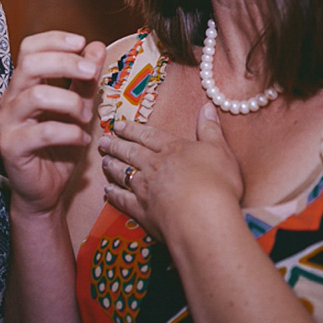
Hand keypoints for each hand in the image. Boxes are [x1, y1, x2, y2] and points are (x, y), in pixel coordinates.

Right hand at [0, 31, 103, 215]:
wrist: (44, 191)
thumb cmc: (57, 146)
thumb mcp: (78, 108)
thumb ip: (85, 80)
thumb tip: (96, 47)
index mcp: (24, 84)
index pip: (30, 48)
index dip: (54, 40)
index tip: (82, 42)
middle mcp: (11, 99)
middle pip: (31, 64)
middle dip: (66, 63)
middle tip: (91, 71)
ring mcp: (8, 122)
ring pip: (36, 96)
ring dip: (71, 102)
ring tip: (86, 116)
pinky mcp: (12, 147)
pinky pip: (43, 132)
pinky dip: (70, 132)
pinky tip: (82, 139)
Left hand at [98, 104, 242, 241]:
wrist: (203, 217)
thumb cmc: (216, 182)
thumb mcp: (219, 150)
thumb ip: (210, 129)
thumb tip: (207, 106)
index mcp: (172, 149)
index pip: (149, 135)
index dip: (133, 129)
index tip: (118, 125)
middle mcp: (154, 166)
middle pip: (131, 152)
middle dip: (117, 144)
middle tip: (103, 140)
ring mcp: (145, 189)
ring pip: (123, 173)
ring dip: (112, 165)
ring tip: (103, 160)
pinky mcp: (143, 211)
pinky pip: (123, 200)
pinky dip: (114, 195)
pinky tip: (107, 191)